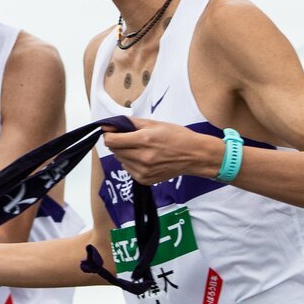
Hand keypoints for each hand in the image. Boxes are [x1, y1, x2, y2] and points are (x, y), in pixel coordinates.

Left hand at [101, 118, 221, 184]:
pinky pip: (128, 169)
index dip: (109, 134)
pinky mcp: (145, 180)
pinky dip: (132, 163)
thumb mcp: (155, 124)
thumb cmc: (177, 136)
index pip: (111, 141)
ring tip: (141, 148)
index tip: (112, 131)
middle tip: (131, 138)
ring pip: (120, 160)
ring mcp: (143, 171)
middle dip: (118, 142)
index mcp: (143, 140)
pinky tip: (145, 158)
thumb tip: (110, 125)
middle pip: (114, 151)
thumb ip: (130, 124)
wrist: (194, 155)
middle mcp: (142, 158)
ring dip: (125, 153)